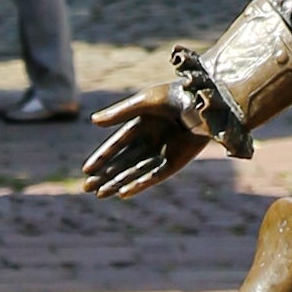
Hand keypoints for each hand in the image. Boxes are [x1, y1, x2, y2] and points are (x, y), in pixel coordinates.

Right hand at [80, 88, 207, 203]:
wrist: (205, 104)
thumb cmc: (175, 97)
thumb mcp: (144, 102)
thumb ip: (120, 113)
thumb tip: (92, 121)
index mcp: (141, 123)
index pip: (116, 144)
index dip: (101, 157)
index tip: (85, 170)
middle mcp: (150, 140)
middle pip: (122, 161)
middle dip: (105, 174)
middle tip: (86, 188)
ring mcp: (162, 153)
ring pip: (134, 172)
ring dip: (117, 182)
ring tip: (99, 194)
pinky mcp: (175, 164)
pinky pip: (153, 177)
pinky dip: (138, 185)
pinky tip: (123, 193)